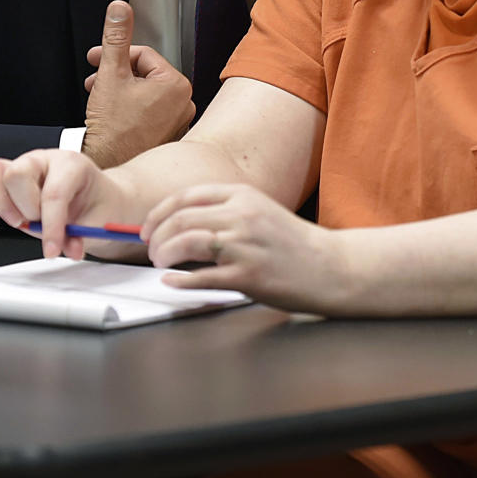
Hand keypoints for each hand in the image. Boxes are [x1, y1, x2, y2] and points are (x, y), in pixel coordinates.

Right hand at [0, 149, 122, 258]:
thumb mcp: (96, 222)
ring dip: (2, 204)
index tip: (54, 249)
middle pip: (17, 174)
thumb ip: (80, 235)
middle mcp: (43, 159)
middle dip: (27, 209)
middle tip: (40, 225)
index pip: (53, 191)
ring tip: (19, 220)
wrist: (98, 199)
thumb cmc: (96, 204)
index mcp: (70, 163)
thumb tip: (66, 248)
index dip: (52, 224)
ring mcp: (22, 167)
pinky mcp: (6, 183)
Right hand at [83, 1, 194, 168]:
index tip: (96, 59)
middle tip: (95, 79)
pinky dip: (130, 107)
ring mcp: (177, 121)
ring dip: (120, 89)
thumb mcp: (110, 74)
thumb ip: (116, 38)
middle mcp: (184, 103)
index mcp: (177, 85)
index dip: (115, 55)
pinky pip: (148, 111)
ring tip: (100, 98)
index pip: (143, 55)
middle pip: (144, 73)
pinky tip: (113, 114)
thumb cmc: (112, 128)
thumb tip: (120, 9)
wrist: (107, 166)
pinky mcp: (167, 135)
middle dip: (116, 73)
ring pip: (144, 92)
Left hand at [143, 184, 348, 313]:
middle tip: (150, 250)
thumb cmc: (293, 242)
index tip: (147, 227)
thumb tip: (183, 222)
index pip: (187, 196)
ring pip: (186, 242)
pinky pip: (202, 277)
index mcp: (244, 195)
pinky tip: (171, 282)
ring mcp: (244, 245)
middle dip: (156, 236)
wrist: (329, 266)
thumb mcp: (260, 211)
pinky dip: (180, 280)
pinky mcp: (247, 275)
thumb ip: (227, 210)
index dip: (159, 212)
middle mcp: (242, 215)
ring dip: (164, 254)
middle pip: (181, 219)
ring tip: (160, 264)